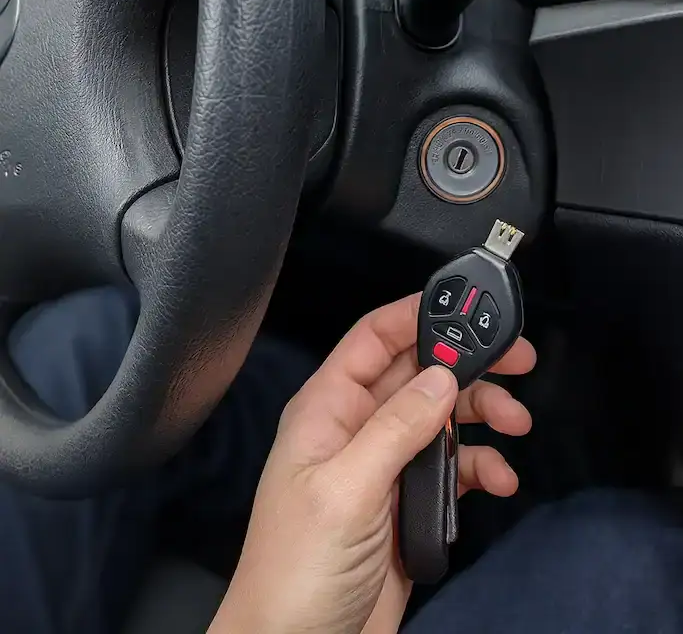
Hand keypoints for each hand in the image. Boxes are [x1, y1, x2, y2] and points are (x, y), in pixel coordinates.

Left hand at [211, 293, 534, 633]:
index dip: (418, 315)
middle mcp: (356, 429)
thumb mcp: (345, 490)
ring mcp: (383, 466)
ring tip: (512, 425)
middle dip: (468, 365)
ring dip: (482, 416)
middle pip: (420, 373)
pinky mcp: (406, 503)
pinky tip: (496, 478)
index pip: (374, 339)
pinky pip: (452, 467)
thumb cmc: (292, 572)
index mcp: (327, 410)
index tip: (467, 308)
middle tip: (515, 362)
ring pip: (442, 418)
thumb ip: (395, 429)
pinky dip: (480, 466)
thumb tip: (440, 377)